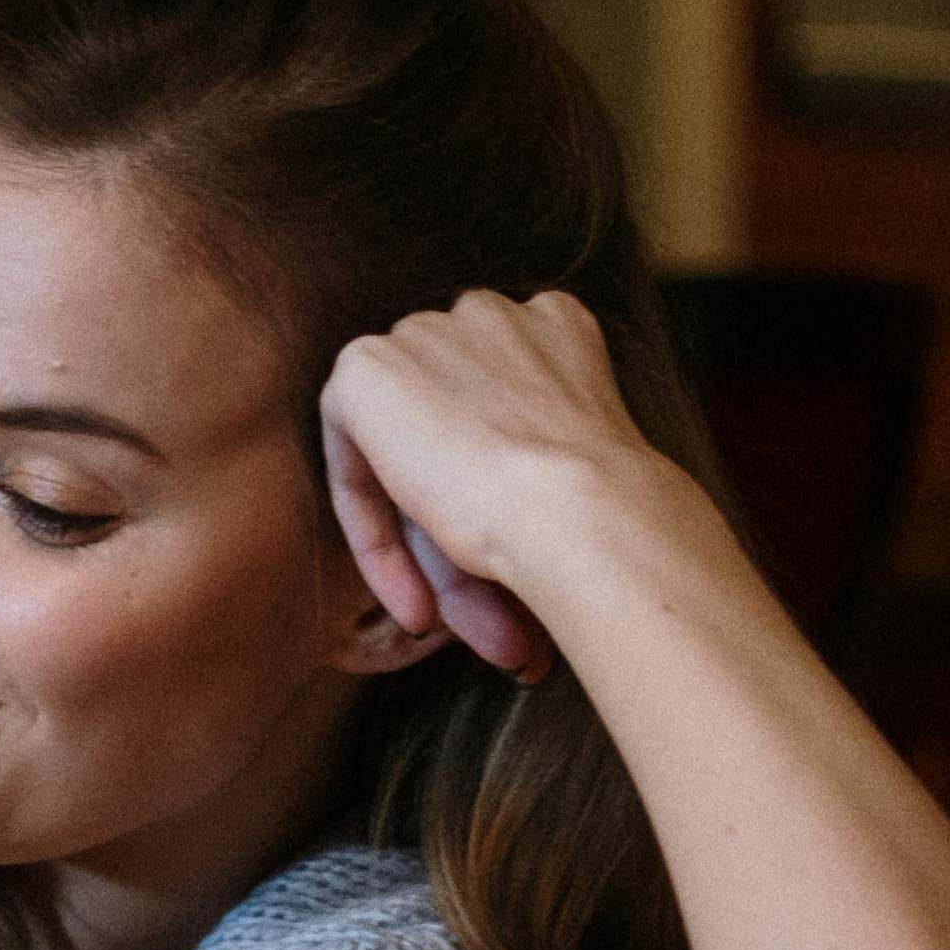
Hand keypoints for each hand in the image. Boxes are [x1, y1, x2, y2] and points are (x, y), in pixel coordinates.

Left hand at [319, 287, 688, 686]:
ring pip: (409, 469)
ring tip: (459, 635)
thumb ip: (517, 481)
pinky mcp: (365, 369)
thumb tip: (498, 556)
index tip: (508, 590)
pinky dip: (374, 542)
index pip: (491, 432)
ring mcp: (424, 334)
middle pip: (449, 450)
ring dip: (432, 562)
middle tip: (489, 632)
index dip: (487, 518)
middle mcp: (488, 314)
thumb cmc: (594, 507)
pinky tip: (415, 605)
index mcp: (552, 327)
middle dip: (460, 551)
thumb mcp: (564, 478)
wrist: (580, 505)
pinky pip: (354, 469)